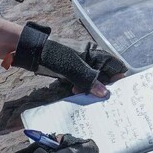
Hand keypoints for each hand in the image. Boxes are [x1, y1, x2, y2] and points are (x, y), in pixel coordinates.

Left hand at [11, 22, 126, 96]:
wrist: (32, 51)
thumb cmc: (54, 54)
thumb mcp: (73, 67)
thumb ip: (89, 79)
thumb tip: (105, 93)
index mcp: (95, 53)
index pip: (115, 65)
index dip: (119, 78)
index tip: (119, 93)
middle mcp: (91, 58)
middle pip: (105, 74)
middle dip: (106, 87)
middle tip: (106, 101)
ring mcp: (81, 65)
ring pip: (93, 80)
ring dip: (92, 89)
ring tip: (90, 99)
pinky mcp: (72, 71)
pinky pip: (82, 82)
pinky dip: (82, 88)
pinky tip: (77, 93)